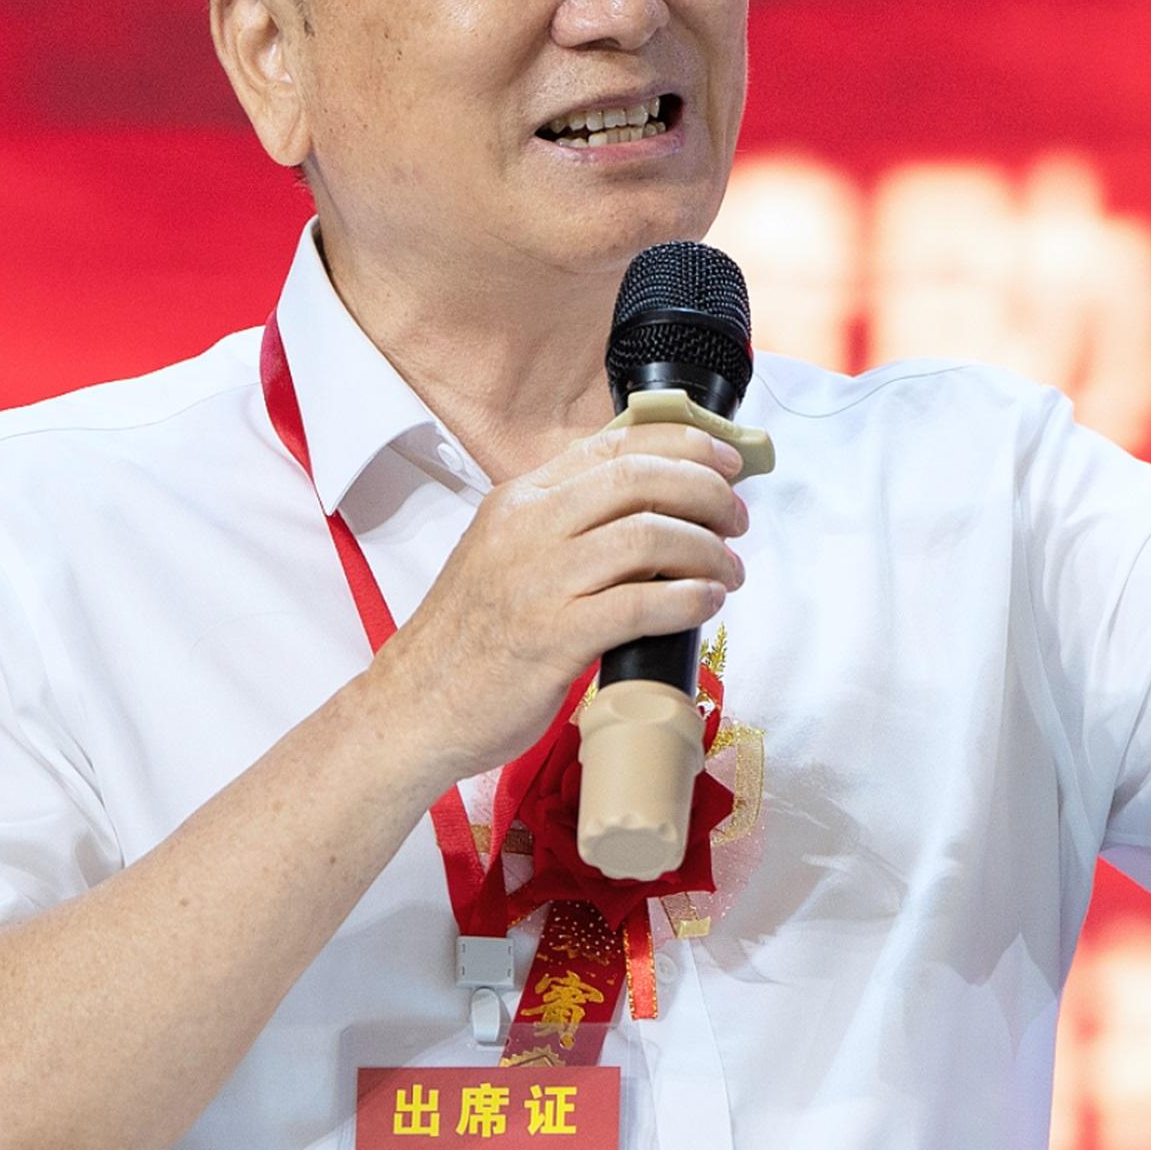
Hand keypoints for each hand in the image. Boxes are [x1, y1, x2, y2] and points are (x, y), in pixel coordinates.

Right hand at [364, 419, 744, 779]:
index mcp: (519, 500)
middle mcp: (528, 528)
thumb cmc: (470, 638)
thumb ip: (565, 525)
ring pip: (648, 535)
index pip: (613, 446)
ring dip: (707, 550)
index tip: (724, 461)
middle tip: (736, 519)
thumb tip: (650, 511)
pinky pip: (639, 604)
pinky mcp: (552, 638)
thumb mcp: (506, 553)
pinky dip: (686, 600)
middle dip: (706, 492)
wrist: (414, 704)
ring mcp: (538, 581)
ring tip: (729, 572)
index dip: (682, 445)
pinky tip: (705, 604)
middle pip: (639, 479)